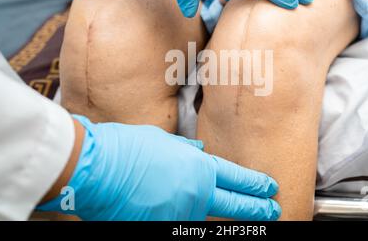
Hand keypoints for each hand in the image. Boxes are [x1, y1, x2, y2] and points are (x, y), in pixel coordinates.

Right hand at [38, 115, 280, 220]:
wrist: (95, 168)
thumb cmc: (126, 148)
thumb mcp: (161, 140)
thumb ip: (184, 149)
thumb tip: (197, 151)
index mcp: (197, 168)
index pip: (236, 177)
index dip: (255, 184)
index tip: (268, 187)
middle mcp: (195, 194)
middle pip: (234, 204)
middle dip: (257, 207)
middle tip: (273, 209)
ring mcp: (179, 215)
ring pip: (203, 218)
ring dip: (212, 215)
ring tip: (219, 211)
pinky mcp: (159, 227)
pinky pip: (177, 223)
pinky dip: (181, 218)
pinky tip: (174, 210)